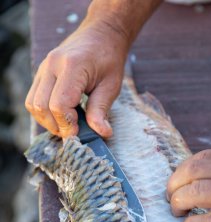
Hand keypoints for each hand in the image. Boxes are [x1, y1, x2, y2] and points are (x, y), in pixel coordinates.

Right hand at [25, 19, 127, 137]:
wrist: (102, 34)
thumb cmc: (109, 59)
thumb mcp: (111, 86)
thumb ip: (101, 110)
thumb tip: (103, 133)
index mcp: (72, 66)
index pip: (59, 104)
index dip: (67, 124)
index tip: (79, 133)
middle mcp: (52, 65)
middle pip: (41, 106)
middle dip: (56, 125)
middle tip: (73, 132)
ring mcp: (43, 67)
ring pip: (32, 104)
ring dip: (47, 121)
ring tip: (66, 124)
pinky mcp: (41, 72)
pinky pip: (33, 98)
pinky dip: (43, 112)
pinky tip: (60, 115)